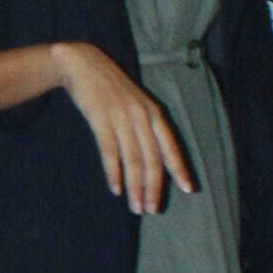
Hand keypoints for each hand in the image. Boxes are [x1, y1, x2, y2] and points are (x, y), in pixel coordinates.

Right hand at [52, 42, 195, 212]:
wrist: (83, 64)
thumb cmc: (110, 88)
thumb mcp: (135, 103)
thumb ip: (144, 125)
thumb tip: (151, 156)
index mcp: (154, 113)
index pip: (170, 147)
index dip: (180, 169)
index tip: (189, 190)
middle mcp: (142, 116)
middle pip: (152, 158)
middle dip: (154, 187)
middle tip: (151, 209)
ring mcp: (122, 118)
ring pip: (133, 159)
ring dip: (135, 186)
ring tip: (136, 206)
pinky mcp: (101, 120)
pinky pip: (110, 152)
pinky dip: (113, 172)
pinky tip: (115, 188)